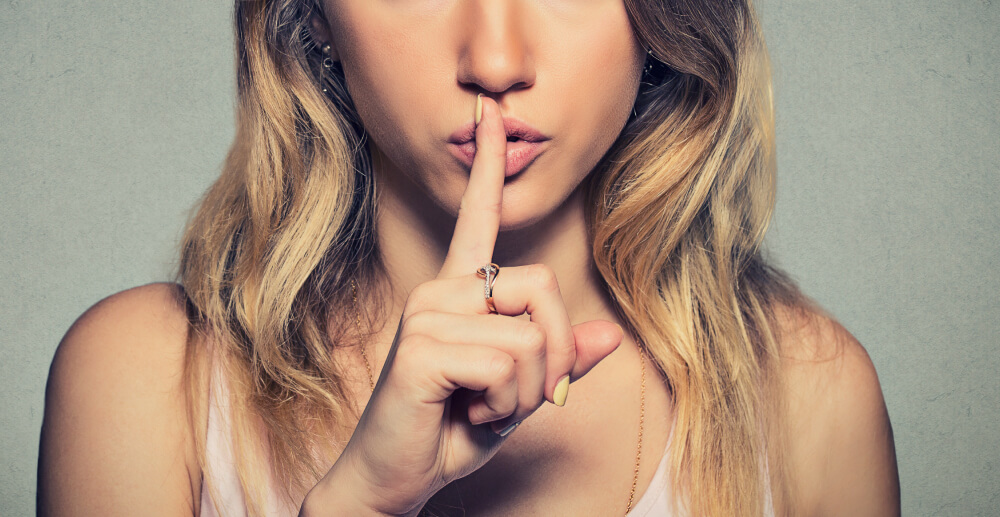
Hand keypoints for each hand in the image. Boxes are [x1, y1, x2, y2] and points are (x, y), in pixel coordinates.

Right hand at [305, 95, 622, 515]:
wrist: (395, 478)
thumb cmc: (450, 430)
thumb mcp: (520, 395)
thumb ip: (562, 361)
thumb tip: (611, 334)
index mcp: (459, 292)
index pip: (477, 219)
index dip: (488, 169)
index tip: (493, 119)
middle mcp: (441, 290)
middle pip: (545, 287)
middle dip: (558, 355)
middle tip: (525, 396)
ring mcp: (428, 313)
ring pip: (533, 335)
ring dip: (529, 391)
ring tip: (486, 407)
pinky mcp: (424, 347)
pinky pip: (509, 363)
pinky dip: (508, 405)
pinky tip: (470, 414)